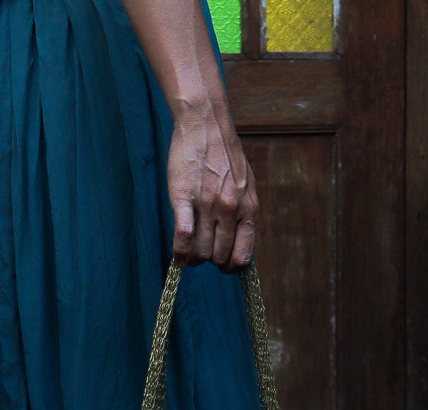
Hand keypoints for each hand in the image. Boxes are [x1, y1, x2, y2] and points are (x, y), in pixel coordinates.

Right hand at [166, 109, 257, 272]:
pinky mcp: (184, 199)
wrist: (205, 124)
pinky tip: (178, 256)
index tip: (222, 263)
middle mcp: (231, 209)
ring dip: (193, 258)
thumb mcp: (246, 185)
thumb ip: (244, 213)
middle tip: (202, 253)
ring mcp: (208, 205)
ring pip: (201, 252)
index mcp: (249, 208)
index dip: (231, 266)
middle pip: (219, 257)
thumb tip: (240, 242)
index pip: (243, 256)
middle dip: (210, 260)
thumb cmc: (225, 155)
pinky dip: (179, 253)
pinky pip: (183, 237)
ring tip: (188, 253)